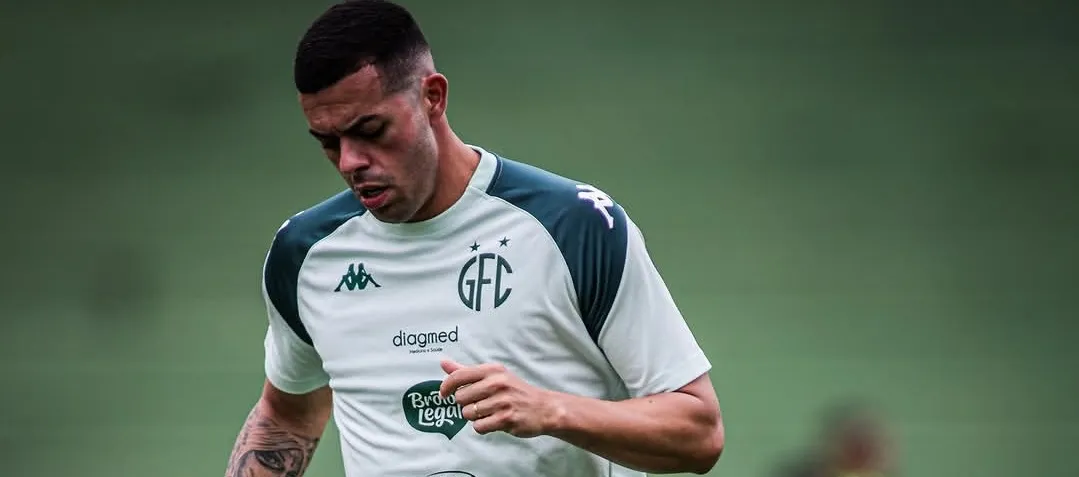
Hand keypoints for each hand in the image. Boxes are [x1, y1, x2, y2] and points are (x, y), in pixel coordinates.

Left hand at [439, 359, 559, 437]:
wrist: (544, 408)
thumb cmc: (515, 391)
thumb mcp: (494, 376)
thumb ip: (466, 371)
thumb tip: (443, 363)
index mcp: (492, 370)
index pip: (459, 376)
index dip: (446, 387)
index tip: (444, 394)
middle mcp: (497, 383)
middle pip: (461, 398)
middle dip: (466, 404)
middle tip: (480, 404)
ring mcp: (502, 401)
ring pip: (468, 413)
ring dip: (475, 417)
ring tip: (489, 412)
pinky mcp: (506, 419)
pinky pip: (478, 427)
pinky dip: (482, 427)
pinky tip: (493, 421)